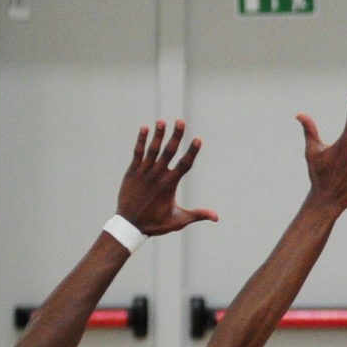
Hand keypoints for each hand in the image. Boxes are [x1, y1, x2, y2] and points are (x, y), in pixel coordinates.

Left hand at [116, 122, 217, 236]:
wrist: (129, 224)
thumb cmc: (156, 223)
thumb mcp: (179, 220)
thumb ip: (198, 215)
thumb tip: (217, 217)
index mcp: (170, 185)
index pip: (184, 165)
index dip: (192, 152)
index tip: (198, 139)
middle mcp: (157, 176)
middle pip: (168, 152)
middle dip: (175, 136)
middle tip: (180, 121)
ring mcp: (143, 172)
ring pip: (152, 150)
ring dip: (158, 135)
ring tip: (162, 121)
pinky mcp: (132, 171)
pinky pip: (137, 153)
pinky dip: (141, 141)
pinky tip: (145, 129)